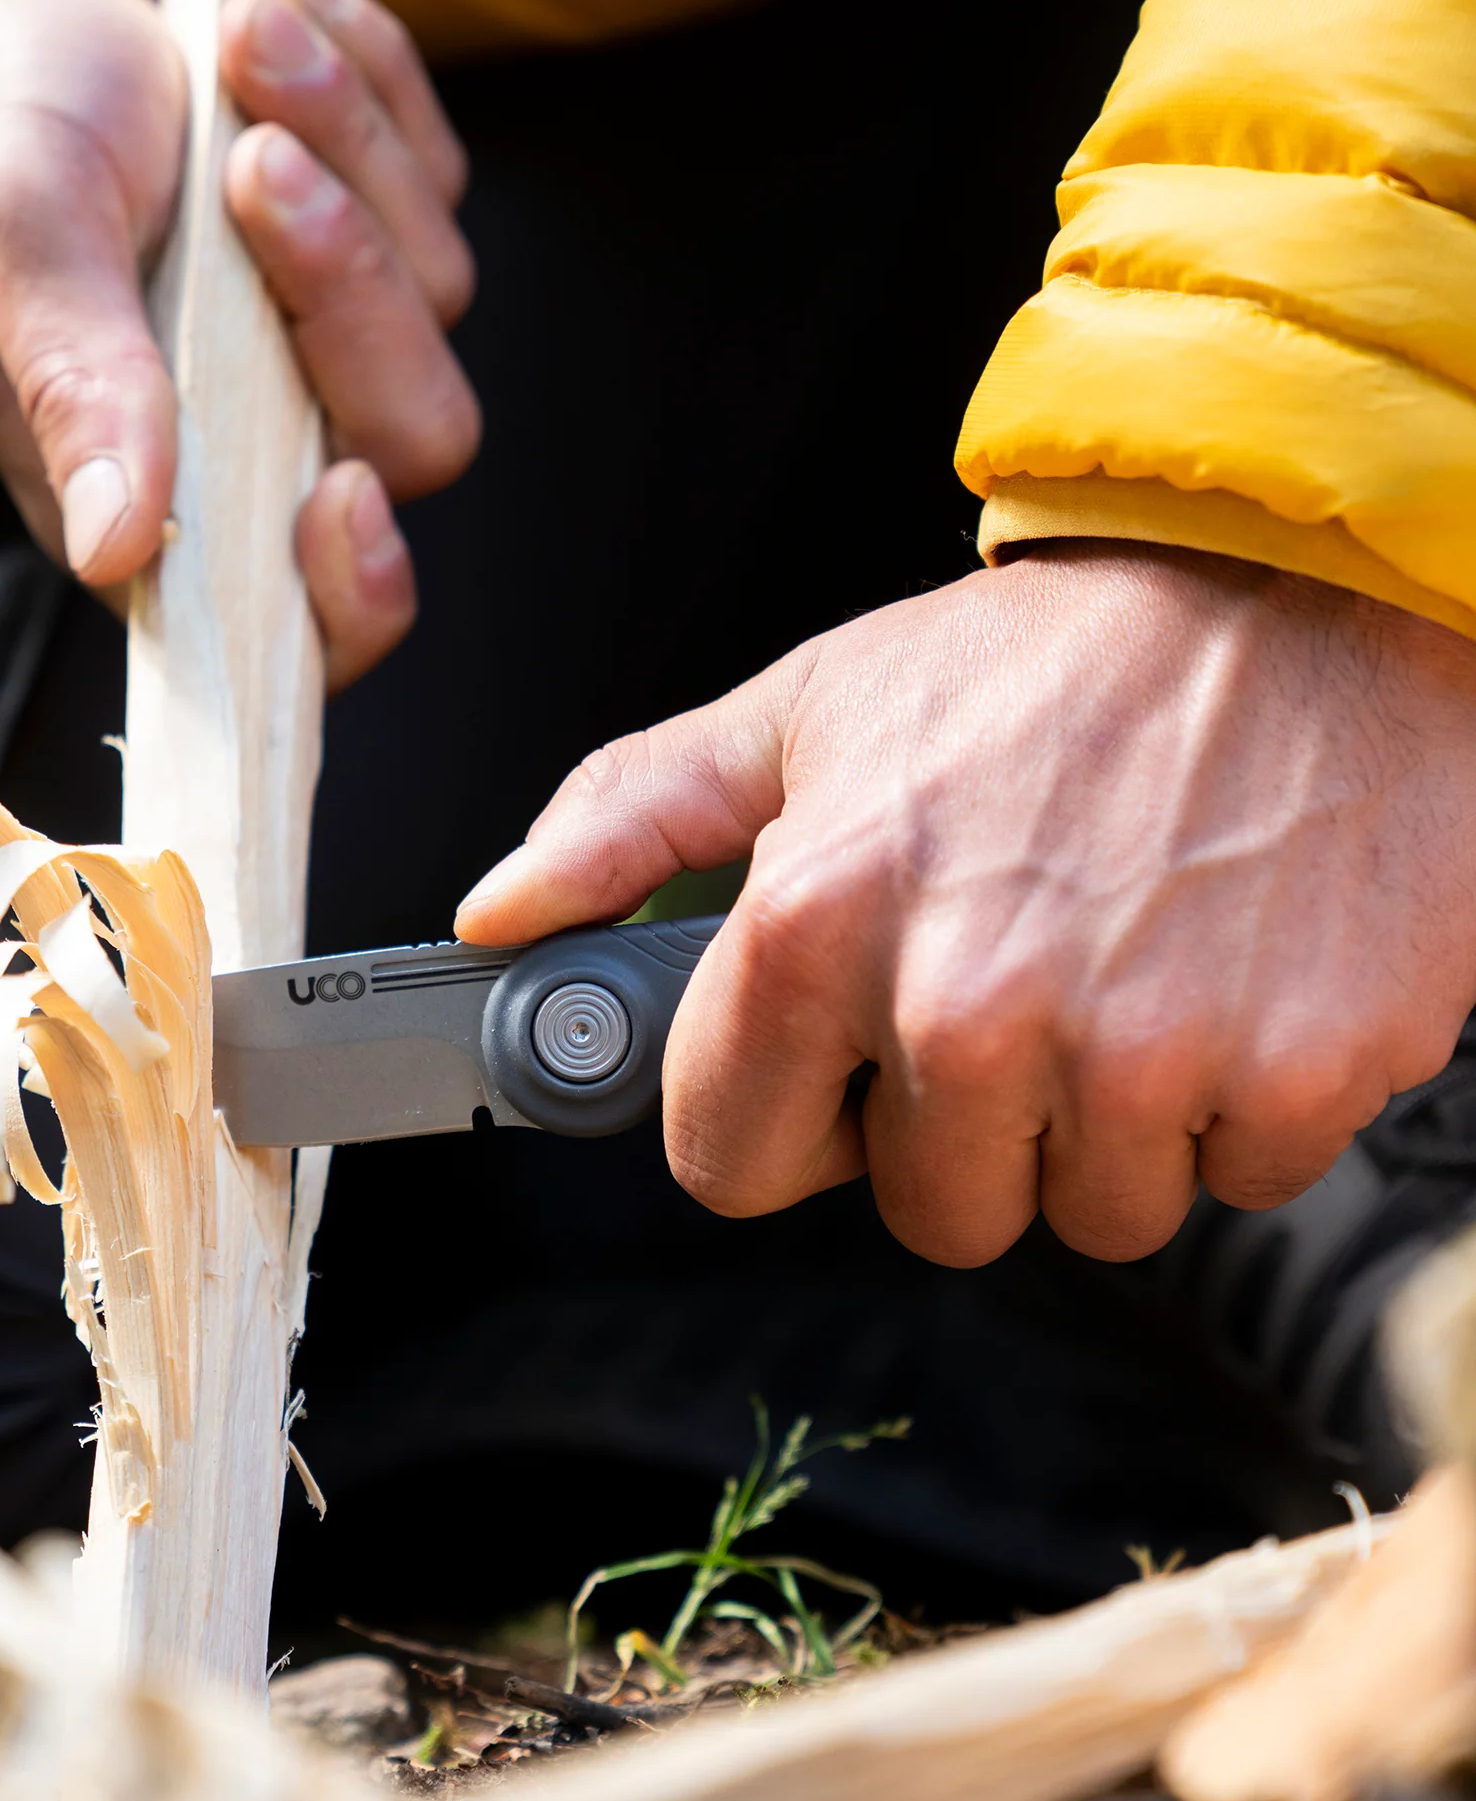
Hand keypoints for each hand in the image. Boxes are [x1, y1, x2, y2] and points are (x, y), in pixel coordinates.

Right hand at [0, 0, 478, 688]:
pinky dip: (374, 88)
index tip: (342, 493)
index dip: (352, 592)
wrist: (5, 24)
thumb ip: (72, 388)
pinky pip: (434, 180)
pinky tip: (286, 23)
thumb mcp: (7, 246)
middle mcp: (270, 443)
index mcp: (165, 503)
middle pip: (411, 435)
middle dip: (349, 287)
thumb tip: (117, 549)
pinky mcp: (377, 240)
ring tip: (242, 40)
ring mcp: (334, 343)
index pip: (303, 624)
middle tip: (251, 157)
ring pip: (436, 291)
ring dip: (353, 148)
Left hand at [455, 545, 1475, 1265]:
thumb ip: (630, 821)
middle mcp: (968, 1009)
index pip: (729, 1167)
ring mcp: (1140, 1055)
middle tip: (1008, 990)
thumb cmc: (1041, 662)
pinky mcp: (1296, 1072)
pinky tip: (1220, 976)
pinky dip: (1234, 1101)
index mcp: (818, 926)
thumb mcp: (802, 712)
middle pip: (929, 1210)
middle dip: (958, 1127)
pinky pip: (1236, 1181)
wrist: (1289, 586)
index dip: (779, 1123)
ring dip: (1100, 1125)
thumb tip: (504, 913)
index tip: (830, 1076)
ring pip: (1089, 1214)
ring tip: (1120, 968)